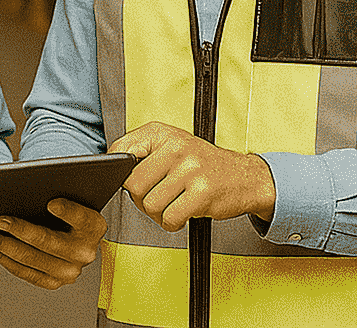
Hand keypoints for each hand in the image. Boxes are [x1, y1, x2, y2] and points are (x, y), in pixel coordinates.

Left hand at [0, 198, 105, 289]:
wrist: (76, 237)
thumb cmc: (67, 212)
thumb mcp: (70, 198)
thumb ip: (56, 194)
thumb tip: (25, 188)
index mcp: (93, 225)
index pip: (80, 216)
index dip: (67, 211)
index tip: (51, 203)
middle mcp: (85, 251)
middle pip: (48, 241)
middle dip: (18, 230)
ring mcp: (70, 271)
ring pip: (32, 259)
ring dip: (3, 247)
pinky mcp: (55, 281)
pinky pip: (27, 274)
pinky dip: (7, 262)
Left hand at [111, 121, 275, 231]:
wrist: (246, 177)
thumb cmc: (201, 165)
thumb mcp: (171, 146)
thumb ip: (141, 152)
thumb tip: (110, 168)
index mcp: (161, 133)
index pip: (120, 151)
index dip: (118, 172)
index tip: (130, 180)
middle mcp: (175, 147)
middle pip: (133, 184)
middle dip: (140, 199)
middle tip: (157, 198)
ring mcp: (190, 169)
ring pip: (151, 204)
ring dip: (158, 214)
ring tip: (172, 206)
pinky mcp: (202, 192)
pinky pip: (170, 218)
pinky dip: (173, 223)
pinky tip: (183, 213)